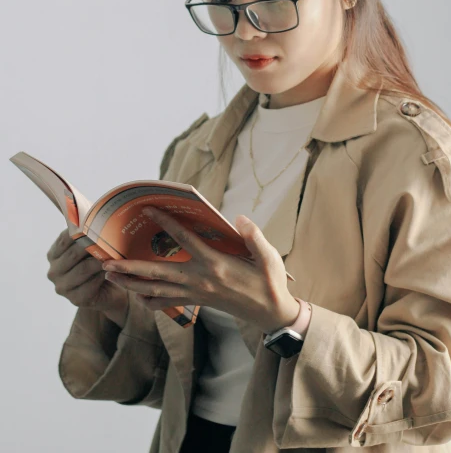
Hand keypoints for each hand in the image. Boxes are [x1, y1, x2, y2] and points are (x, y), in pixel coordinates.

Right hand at [47, 229, 128, 323]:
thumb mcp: (92, 245)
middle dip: (93, 245)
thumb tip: (89, 207)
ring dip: (100, 260)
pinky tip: (112, 270)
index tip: (97, 222)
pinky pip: (90, 285)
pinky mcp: (75, 299)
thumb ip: (86, 229)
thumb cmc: (100, 262)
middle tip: (109, 237)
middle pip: (73, 253)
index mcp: (54, 254)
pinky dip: (102, 276)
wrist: (110, 291)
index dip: (81, 230)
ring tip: (114, 252)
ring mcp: (63, 287)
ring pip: (83, 269)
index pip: (65, 238)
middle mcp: (54, 271)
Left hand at [102, 207, 299, 332]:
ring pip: (156, 290)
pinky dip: (149, 301)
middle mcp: (200, 280)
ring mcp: (196, 293)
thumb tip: (238, 217)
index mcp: (215, 263)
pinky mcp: (198, 301)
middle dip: (129, 268)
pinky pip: (167, 303)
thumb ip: (253, 236)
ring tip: (110, 277)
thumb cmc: (269, 281)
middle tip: (106, 264)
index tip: (147, 211)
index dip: (165, 223)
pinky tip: (137, 296)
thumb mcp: (269, 257)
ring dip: (131, 284)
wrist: (271, 312)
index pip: (183, 240)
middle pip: (157, 273)